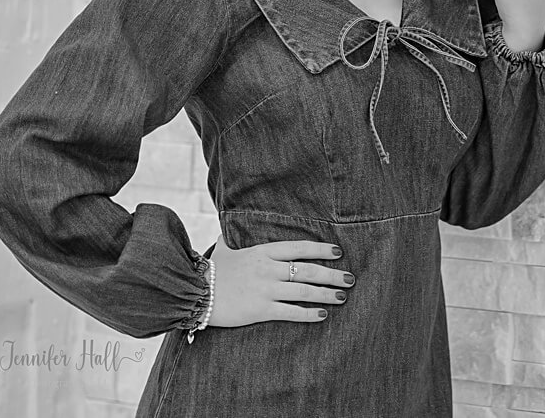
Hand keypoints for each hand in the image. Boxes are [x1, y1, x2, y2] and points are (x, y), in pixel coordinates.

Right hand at [205, 237, 352, 326]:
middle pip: (308, 270)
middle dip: (332, 274)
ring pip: (304, 291)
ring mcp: (266, 289)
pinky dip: (309, 313)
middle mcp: (268, 269)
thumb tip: (226, 230)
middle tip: (349, 278)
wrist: (194, 294)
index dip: (321, 250)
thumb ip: (231, 240)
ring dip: (327, 294)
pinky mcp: (261, 310)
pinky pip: (291, 312)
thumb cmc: (210, 272)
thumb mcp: (223, 250)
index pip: (299, 248)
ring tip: (342, 296)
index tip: (338, 252)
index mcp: (263, 252)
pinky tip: (322, 314)